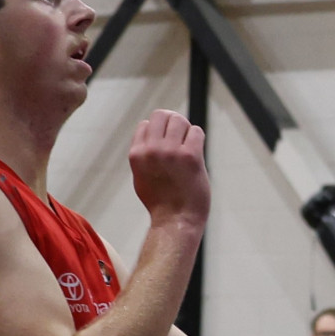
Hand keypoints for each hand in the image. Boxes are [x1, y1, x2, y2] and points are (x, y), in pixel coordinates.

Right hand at [130, 109, 208, 226]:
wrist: (176, 219)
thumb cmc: (160, 200)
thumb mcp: (140, 174)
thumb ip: (143, 153)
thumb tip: (148, 131)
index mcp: (136, 154)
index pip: (145, 124)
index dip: (158, 131)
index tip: (166, 143)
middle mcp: (151, 150)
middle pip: (161, 115)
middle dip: (172, 122)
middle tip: (180, 138)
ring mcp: (171, 152)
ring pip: (180, 120)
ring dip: (186, 130)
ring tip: (187, 145)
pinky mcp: (191, 156)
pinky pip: (196, 131)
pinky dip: (197, 138)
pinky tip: (196, 152)